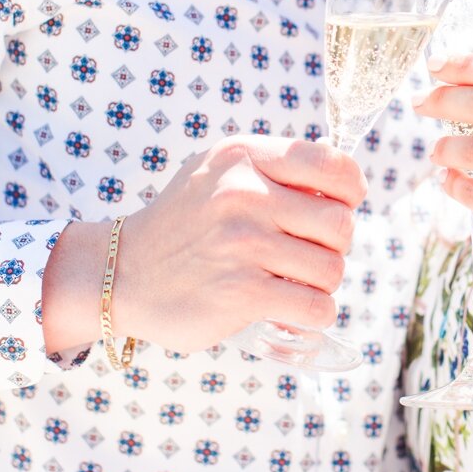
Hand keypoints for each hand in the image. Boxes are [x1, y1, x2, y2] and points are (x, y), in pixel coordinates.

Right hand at [44, 137, 366, 355]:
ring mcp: (243, 243)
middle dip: (335, 246)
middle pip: (341, 224)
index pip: (332, 165)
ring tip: (292, 281)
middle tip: (309, 254)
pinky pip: (316, 307)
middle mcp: (244, 194)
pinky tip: (292, 309)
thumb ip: (274, 167)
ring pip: (332, 269)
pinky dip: (314, 314)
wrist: (122, 272)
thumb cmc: (184, 223)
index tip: (339, 207)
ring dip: (321, 283)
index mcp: (243, 157)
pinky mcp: (241, 292)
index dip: (350, 191)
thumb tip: (346, 184)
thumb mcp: (219, 171)